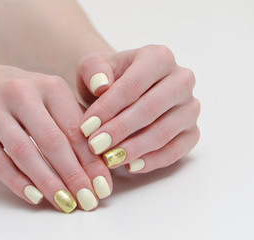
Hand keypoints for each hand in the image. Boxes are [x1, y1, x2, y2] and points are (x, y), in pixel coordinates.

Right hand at [0, 57, 111, 211]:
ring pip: (25, 152)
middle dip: (75, 175)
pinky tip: (34, 196)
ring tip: (65, 203)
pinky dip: (17, 181)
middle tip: (89, 201)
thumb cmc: (12, 96)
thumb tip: (96, 162)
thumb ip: (68, 121)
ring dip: (48, 182)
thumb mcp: (42, 96)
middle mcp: (21, 93)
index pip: (76, 128)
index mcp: (48, 85)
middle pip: (53, 141)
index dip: (92, 160)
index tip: (103, 185)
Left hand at [76, 45, 199, 172]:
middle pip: (151, 108)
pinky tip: (130, 166)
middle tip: (95, 146)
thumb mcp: (91, 68)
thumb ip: (93, 69)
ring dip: (134, 149)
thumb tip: (101, 85)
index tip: (85, 127)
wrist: (120, 91)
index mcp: (158, 57)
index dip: (108, 108)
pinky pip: (177, 150)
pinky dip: (153, 161)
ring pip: (164, 132)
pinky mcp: (191, 130)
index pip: (133, 85)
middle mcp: (181, 79)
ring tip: (108, 158)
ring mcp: (190, 106)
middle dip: (120, 130)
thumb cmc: (106, 79)